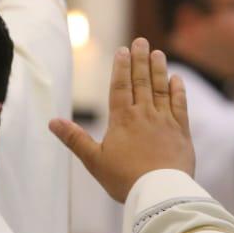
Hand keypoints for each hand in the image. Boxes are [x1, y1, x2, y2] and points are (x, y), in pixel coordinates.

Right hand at [49, 37, 194, 202]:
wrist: (160, 191)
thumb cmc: (124, 179)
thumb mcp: (94, 160)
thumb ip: (75, 139)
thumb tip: (52, 122)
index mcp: (122, 119)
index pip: (120, 86)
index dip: (121, 67)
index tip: (122, 50)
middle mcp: (144, 115)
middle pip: (141, 81)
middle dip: (140, 59)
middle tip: (140, 41)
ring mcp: (165, 121)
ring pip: (161, 89)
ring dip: (159, 69)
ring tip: (158, 52)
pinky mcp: (181, 132)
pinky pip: (180, 105)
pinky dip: (178, 90)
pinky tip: (176, 79)